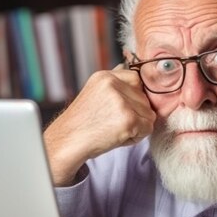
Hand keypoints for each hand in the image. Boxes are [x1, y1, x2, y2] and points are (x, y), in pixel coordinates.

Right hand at [44, 64, 155, 185]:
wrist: (68, 142)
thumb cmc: (82, 123)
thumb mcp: (95, 94)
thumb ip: (115, 85)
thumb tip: (134, 74)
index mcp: (105, 76)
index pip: (136, 79)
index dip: (133, 96)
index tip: (120, 109)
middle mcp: (113, 84)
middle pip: (145, 98)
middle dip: (135, 114)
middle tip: (113, 123)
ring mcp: (122, 102)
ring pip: (149, 114)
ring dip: (137, 126)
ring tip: (114, 130)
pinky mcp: (129, 119)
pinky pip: (147, 128)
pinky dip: (136, 137)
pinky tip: (118, 137)